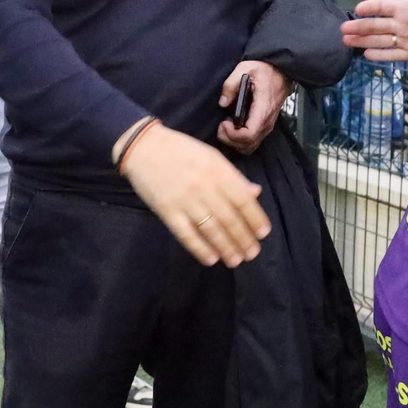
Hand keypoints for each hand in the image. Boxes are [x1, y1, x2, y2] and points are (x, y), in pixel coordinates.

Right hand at [122, 124, 270, 266]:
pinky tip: (211, 259)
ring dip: (226, 247)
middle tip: (252, 254)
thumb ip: (234, 176)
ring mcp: (185, 201)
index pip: (243, 200)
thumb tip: (255, 193)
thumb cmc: (182, 150)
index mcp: (218, 171)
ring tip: (235, 260)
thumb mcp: (212, 156)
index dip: (255, 218)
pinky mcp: (167, 211)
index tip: (263, 234)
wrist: (144, 147)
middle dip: (243, 239)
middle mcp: (205, 187)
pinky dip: (200, 248)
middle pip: (229, 218)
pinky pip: (186, 234)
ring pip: (211, 229)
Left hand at [217, 61, 292, 154]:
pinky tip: (234, 127)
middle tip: (220, 127)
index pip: (249, 135)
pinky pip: (254, 140)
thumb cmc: (266, 69)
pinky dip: (241, 140)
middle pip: (248, 145)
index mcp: (263, 108)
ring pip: (251, 146)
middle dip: (230, 140)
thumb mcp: (245, 68)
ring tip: (226, 127)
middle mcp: (267, 120)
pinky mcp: (266, 124)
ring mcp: (268, 124)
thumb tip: (223, 102)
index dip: (233, 135)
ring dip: (235, 142)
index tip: (223, 123)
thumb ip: (231, 85)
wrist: (282, 69)